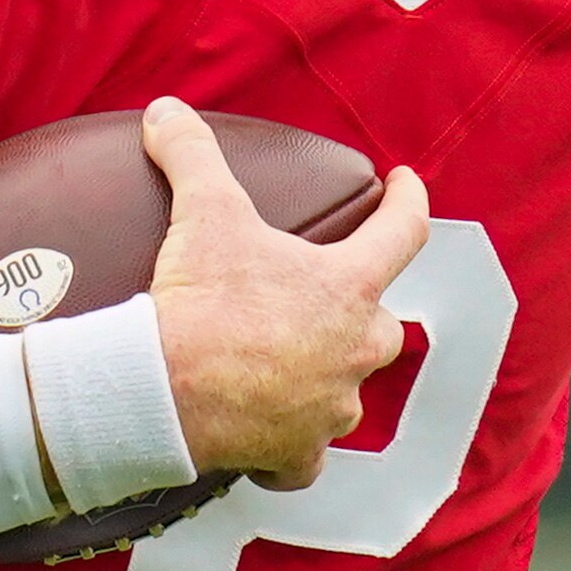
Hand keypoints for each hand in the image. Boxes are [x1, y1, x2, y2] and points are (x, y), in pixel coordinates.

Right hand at [142, 98, 430, 488]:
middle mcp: (355, 350)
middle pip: (382, 326)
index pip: (404, 233)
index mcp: (349, 288)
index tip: (406, 186)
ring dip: (325, 376)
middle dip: (361, 312)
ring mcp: (331, 407)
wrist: (162, 391)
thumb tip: (167, 113)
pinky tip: (273, 438)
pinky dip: (293, 448)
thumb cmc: (200, 303)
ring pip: (346, 391)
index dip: (409, 202)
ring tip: (286, 363)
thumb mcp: (202, 213)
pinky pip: (307, 456)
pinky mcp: (297, 453)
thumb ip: (192, 155)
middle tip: (325, 300)